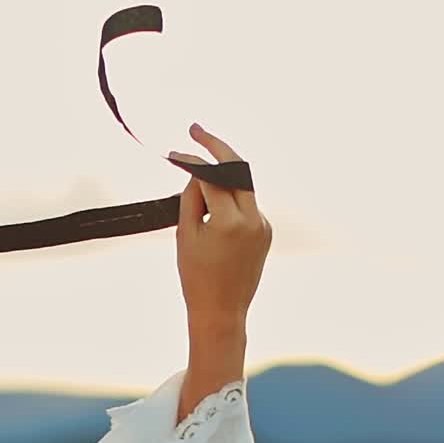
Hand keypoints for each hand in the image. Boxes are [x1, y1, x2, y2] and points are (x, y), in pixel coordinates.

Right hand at [171, 123, 271, 332]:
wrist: (221, 312)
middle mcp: (253, 218)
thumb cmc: (196, 278)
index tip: (177, 151)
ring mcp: (263, 225)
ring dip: (221, 181)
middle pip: (238, 168)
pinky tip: (213, 221)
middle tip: (196, 130)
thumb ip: (192, 200)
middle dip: (217, 147)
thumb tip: (198, 173)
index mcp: (229, 221)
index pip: (213, 177)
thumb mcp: (185, 236)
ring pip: (241, 187)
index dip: (194, 160)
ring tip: (198, 192)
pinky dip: (229, 203)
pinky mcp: (266, 232)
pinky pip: (246, 206)